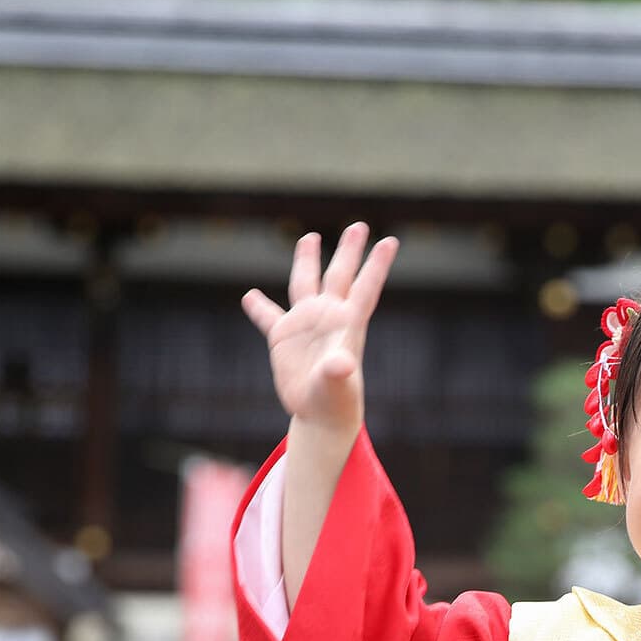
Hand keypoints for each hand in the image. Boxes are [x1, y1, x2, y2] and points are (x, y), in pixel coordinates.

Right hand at [241, 223, 398, 437]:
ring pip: (305, 284)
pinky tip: (250, 295)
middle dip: (348, 250)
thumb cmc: (336, 401)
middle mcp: (328, 317)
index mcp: (347, 323)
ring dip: (306, 261)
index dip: (376, 265)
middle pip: (339, 275)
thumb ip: (338, 372)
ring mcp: (305, 325)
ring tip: (310, 237)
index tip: (390, 241)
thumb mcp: (337, 385)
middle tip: (359, 225)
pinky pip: (268, 316)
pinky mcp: (283, 338)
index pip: (365, 287)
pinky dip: (258, 306)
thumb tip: (340, 363)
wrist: (321, 415)